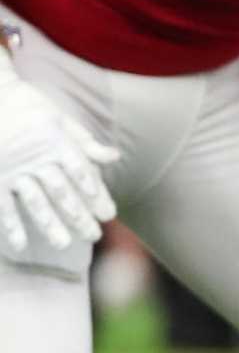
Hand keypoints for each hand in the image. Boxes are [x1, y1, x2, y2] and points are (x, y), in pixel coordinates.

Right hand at [0, 71, 116, 255]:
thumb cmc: (28, 107)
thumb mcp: (60, 119)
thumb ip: (86, 142)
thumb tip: (114, 157)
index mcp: (56, 142)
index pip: (81, 172)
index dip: (96, 193)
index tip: (108, 213)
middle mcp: (36, 157)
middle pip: (61, 191)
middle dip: (79, 215)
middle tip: (94, 236)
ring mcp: (12, 167)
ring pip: (34, 200)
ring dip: (48, 224)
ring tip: (64, 245)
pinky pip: (2, 203)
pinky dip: (11, 224)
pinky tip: (21, 245)